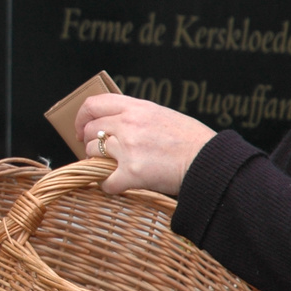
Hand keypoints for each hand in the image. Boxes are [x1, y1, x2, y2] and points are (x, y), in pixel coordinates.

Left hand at [74, 94, 216, 196]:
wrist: (208, 161)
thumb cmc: (190, 140)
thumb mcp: (161, 115)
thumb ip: (135, 115)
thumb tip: (113, 122)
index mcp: (136, 108)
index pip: (93, 105)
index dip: (81, 118)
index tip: (81, 130)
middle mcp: (128, 124)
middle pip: (90, 132)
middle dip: (90, 144)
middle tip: (100, 154)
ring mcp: (128, 148)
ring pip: (92, 155)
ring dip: (99, 163)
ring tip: (115, 168)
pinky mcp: (132, 173)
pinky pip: (105, 182)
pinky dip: (109, 186)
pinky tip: (119, 185)